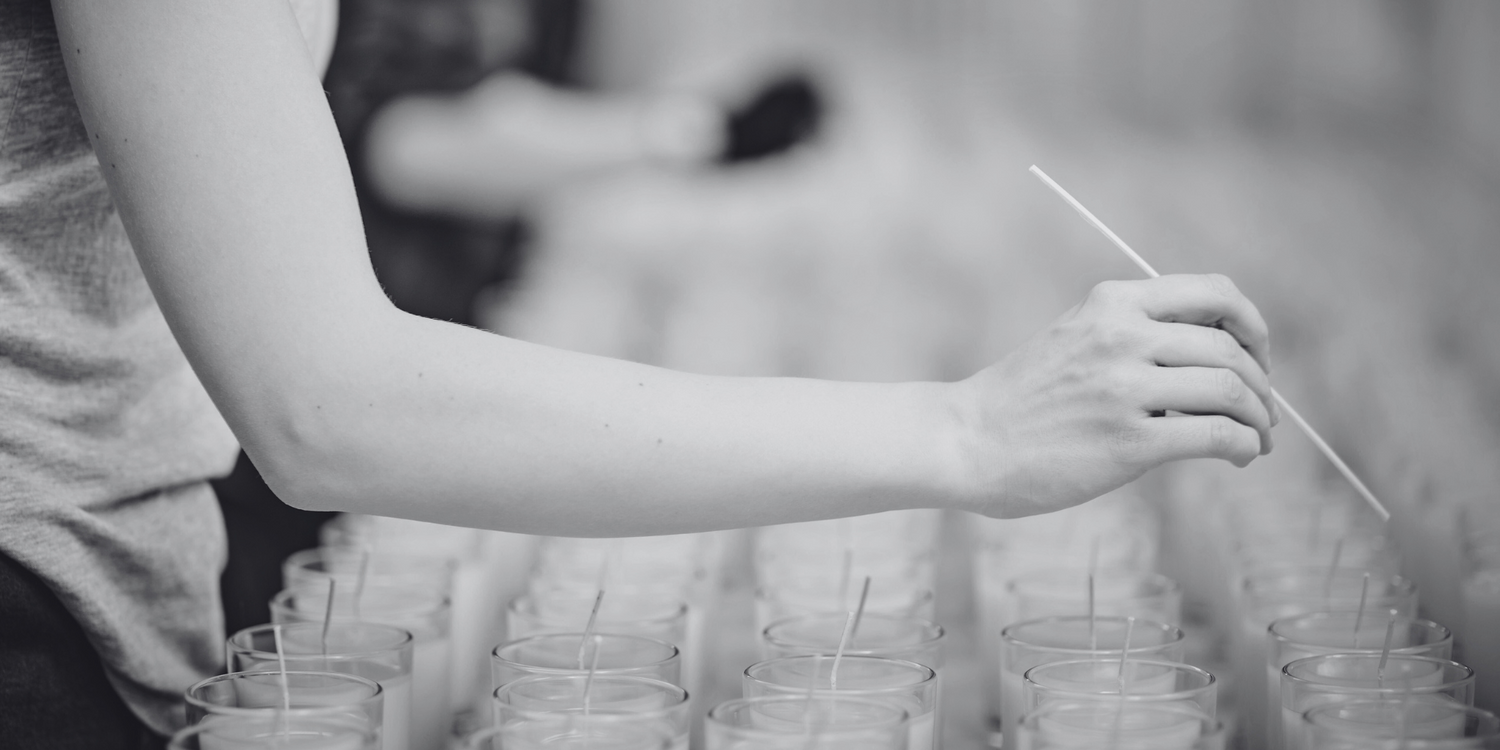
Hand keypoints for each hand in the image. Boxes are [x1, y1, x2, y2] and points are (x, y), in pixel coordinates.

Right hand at [957, 274, 1278, 517]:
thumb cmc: (1024, 399)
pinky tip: (1240, 456)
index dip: (1251, 324)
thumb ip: (1135, 332)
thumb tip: (1218, 353)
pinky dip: (1243, 446)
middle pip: (1231, 349)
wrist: (968, 441)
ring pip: (1232, 390)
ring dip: (1260, 418)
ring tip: (1257, 438)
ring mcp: (1124, 389)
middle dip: (1261, 383)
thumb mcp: (1076, 336)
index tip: (1255, 354)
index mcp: (1111, 303)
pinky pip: (1216, 436)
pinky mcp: (1129, 443)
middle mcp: (1121, 337)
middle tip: (1264, 411)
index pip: (1215, 293)